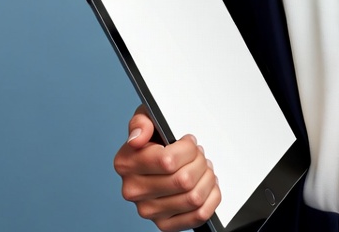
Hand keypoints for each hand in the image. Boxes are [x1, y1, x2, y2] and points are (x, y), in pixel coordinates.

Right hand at [113, 107, 220, 230]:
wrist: (156, 158)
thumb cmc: (155, 136)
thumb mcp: (147, 117)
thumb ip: (142, 121)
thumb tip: (138, 137)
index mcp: (126, 163)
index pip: (169, 161)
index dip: (188, 149)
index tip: (188, 142)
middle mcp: (133, 191)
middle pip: (184, 180)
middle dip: (199, 162)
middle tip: (198, 155)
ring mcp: (148, 211)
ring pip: (194, 198)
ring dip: (207, 178)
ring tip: (202, 169)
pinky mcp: (164, 224)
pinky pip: (199, 215)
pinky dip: (211, 198)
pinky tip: (205, 185)